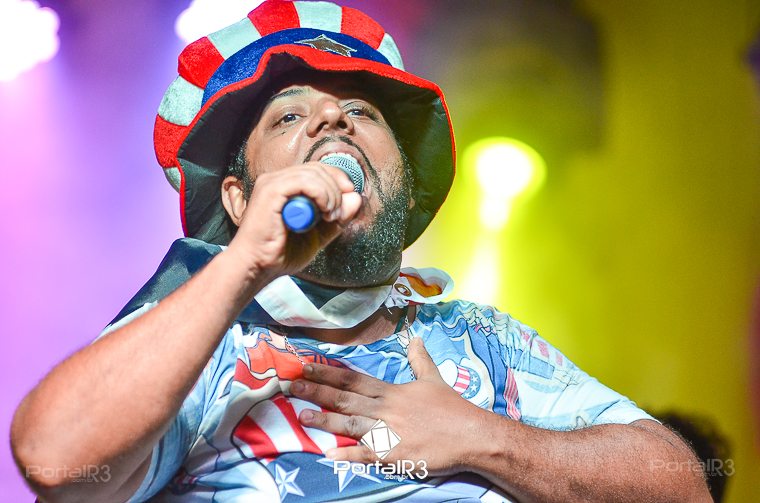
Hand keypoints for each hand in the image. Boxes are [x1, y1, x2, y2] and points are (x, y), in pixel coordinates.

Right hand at [226, 162, 361, 277]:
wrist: (257, 267)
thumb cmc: (281, 253)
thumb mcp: (319, 235)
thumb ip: (338, 218)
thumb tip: (357, 198)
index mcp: (286, 186)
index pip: (318, 169)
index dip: (338, 179)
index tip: (350, 198)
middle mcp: (277, 180)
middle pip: (318, 169)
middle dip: (337, 189)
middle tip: (338, 214)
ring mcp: (272, 183)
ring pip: (313, 173)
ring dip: (331, 194)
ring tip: (331, 216)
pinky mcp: (270, 191)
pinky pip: (303, 182)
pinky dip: (320, 194)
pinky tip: (324, 211)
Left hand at [291, 337, 490, 475]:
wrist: (471, 435)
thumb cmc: (452, 408)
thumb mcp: (434, 379)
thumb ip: (420, 360)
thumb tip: (415, 338)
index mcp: (392, 391)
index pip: (353, 379)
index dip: (328, 372)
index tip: (307, 366)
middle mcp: (386, 408)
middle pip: (345, 398)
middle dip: (317, 391)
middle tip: (292, 386)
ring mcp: (389, 432)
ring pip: (350, 424)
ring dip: (325, 421)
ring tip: (301, 417)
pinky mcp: (394, 455)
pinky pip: (367, 455)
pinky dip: (348, 455)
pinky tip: (329, 455)